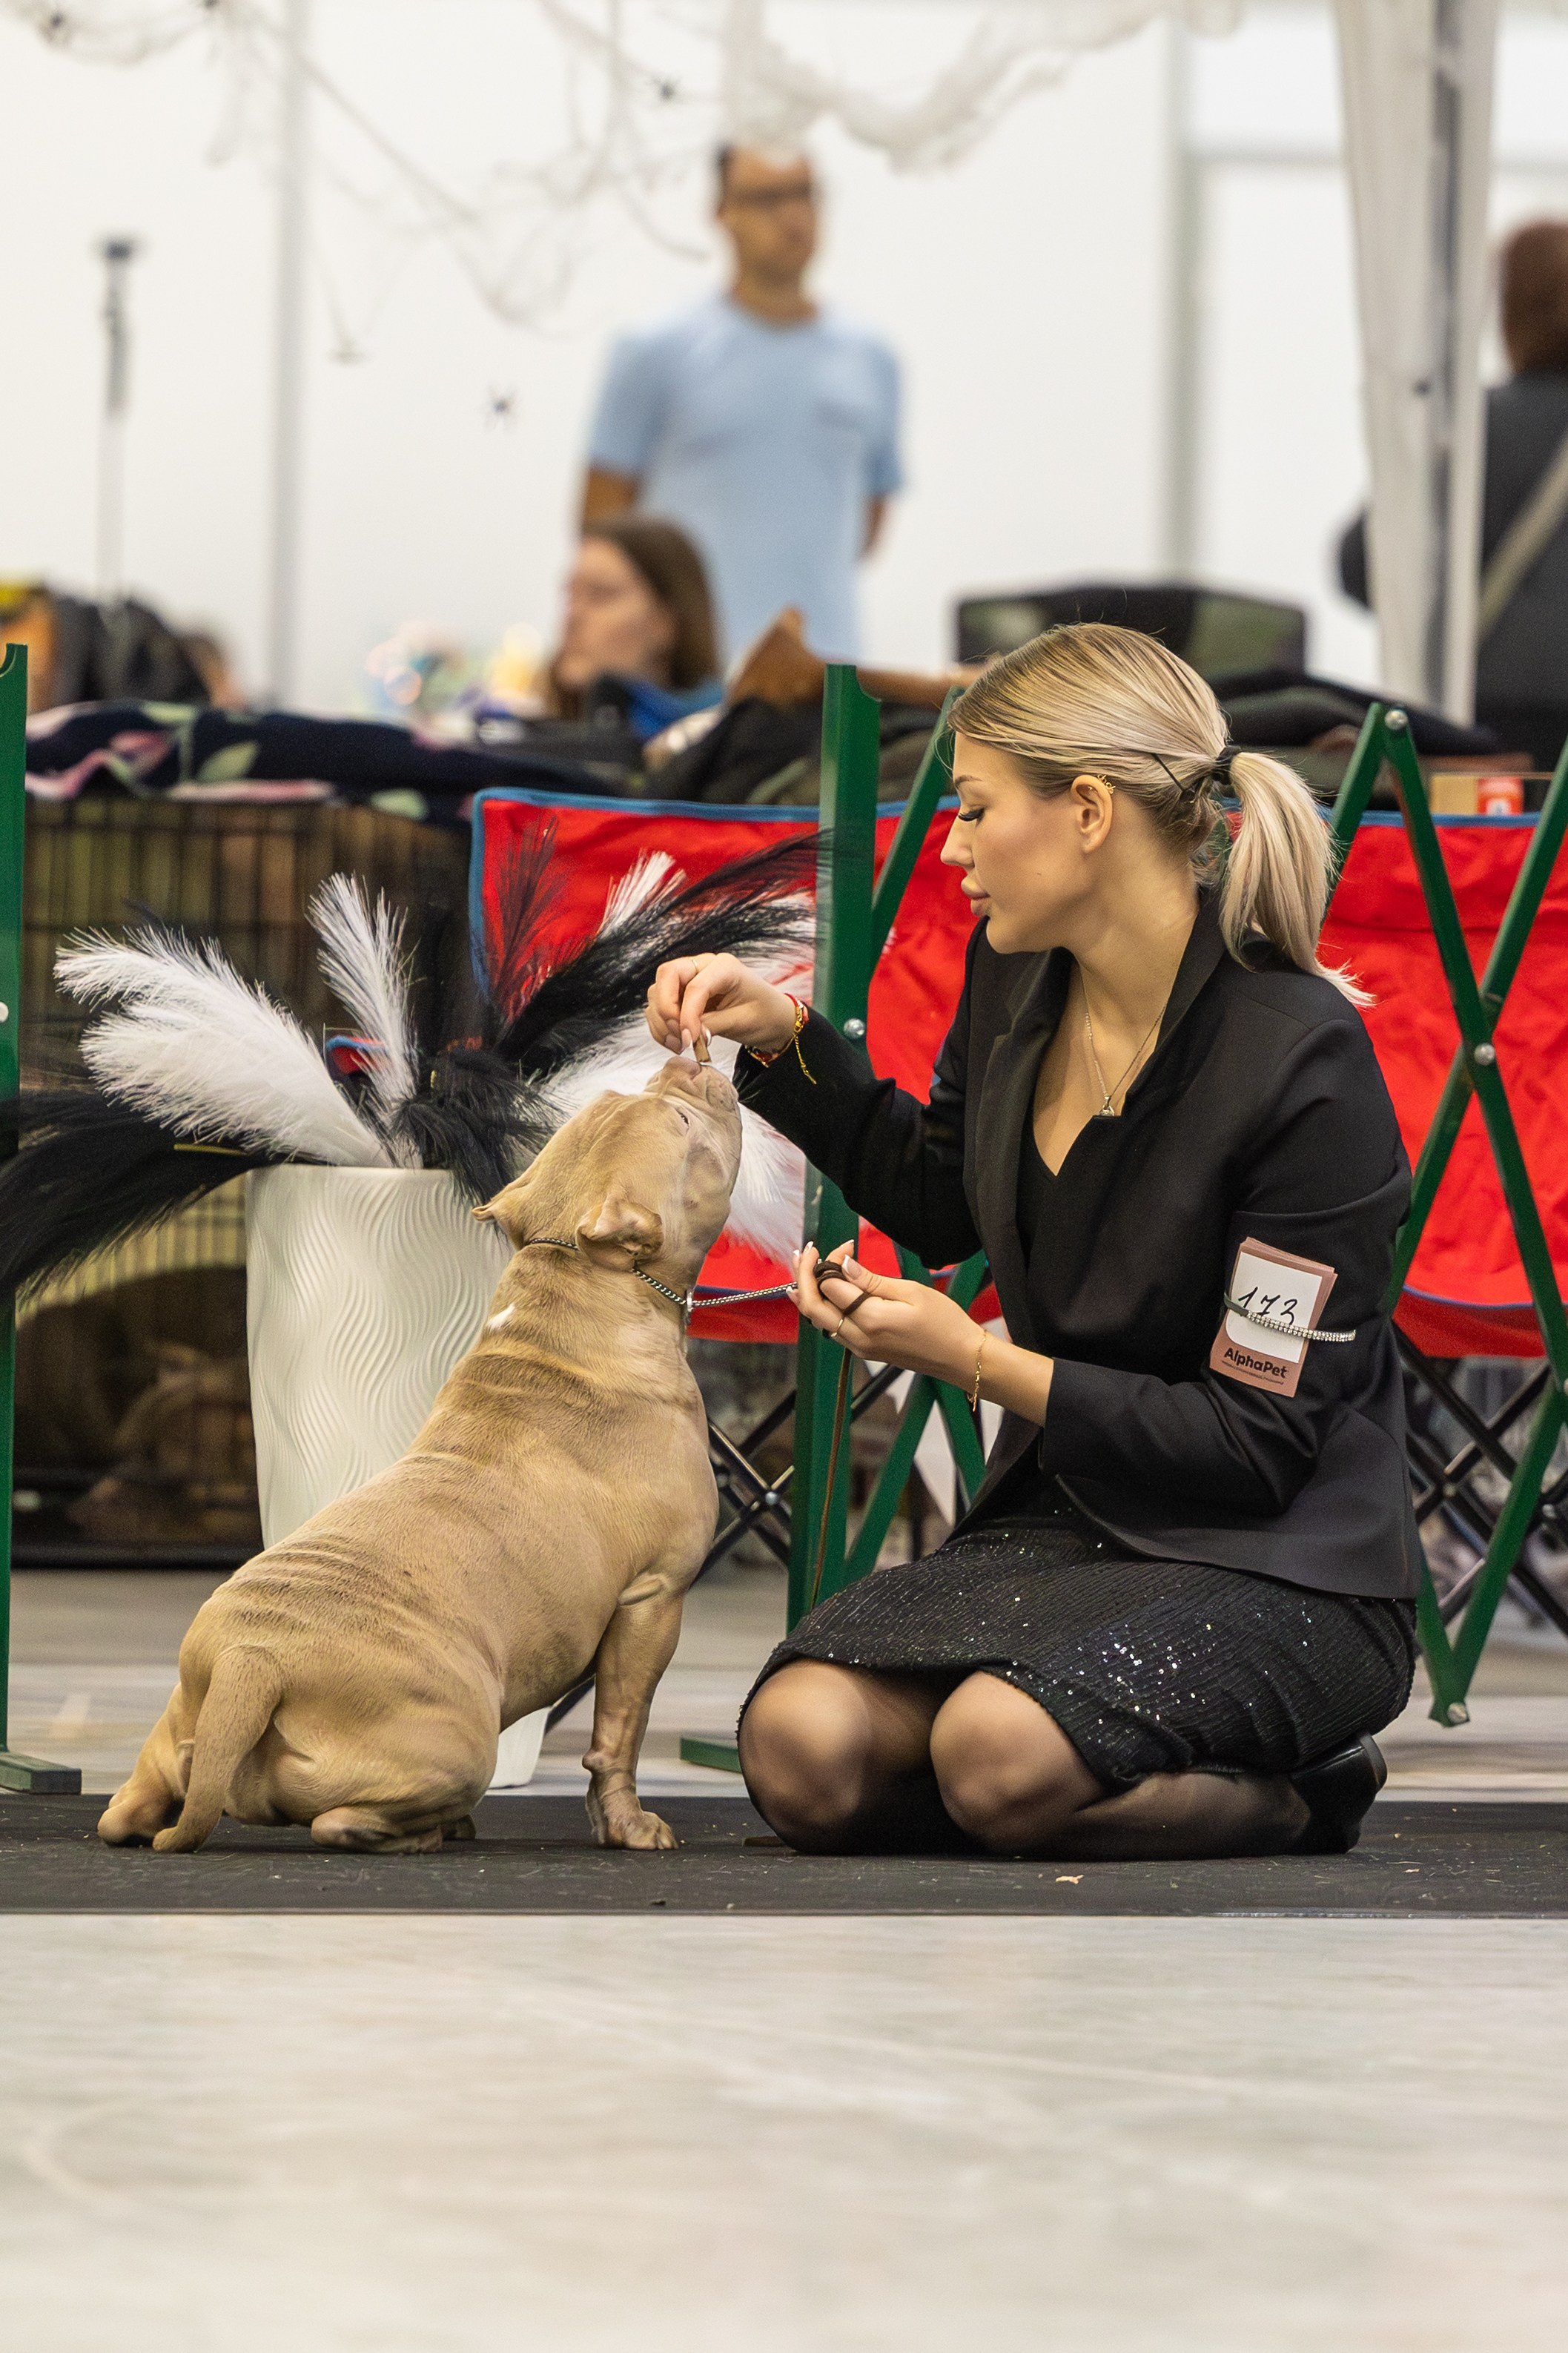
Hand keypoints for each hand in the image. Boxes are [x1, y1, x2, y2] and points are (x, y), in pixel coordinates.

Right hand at [646, 952, 796, 1056]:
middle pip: (667, 975)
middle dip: (666, 1008)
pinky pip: (659, 1007)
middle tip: (679, 1036)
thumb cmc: (764, 1014)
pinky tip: (675, 1042)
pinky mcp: (682, 995)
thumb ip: (714, 1025)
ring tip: (679, 1044)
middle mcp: (703, 966)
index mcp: (725, 967)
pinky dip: (661, 1026)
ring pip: (658, 991)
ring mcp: (690, 979)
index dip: (687, 1014)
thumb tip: (688, 1034)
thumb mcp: (744, 1021)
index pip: (695, 986)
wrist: (771, 1019)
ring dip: (661, 1021)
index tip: (688, 1039)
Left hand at [792, 1241, 982, 1387]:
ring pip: (818, 1320)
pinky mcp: (864, 1351)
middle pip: (813, 1307)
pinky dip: (821, 1308)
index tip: (846, 1245)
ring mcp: (859, 1348)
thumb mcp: (911, 1292)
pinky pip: (832, 1329)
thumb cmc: (944, 1322)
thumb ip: (871, 1280)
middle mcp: (858, 1337)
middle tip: (803, 1252)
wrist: (960, 1358)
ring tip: (803, 1267)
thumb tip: (843, 1265)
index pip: (831, 1287)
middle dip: (802, 1276)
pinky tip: (820, 1293)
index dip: (830, 1261)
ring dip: (807, 1293)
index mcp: (870, 1319)